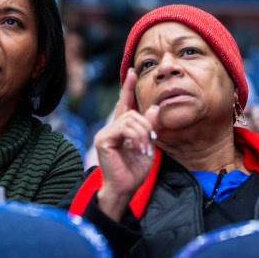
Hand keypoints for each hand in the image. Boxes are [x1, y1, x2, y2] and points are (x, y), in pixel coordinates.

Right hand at [95, 68, 158, 220]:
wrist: (125, 188)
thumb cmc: (134, 170)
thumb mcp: (148, 145)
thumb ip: (150, 127)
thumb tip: (154, 107)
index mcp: (121, 127)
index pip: (124, 102)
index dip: (128, 87)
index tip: (132, 71)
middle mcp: (111, 127)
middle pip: (133, 113)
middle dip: (147, 126)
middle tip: (152, 142)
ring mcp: (105, 132)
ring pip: (131, 120)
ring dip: (143, 135)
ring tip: (145, 149)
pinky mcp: (104, 139)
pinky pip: (124, 129)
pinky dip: (136, 138)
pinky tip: (138, 149)